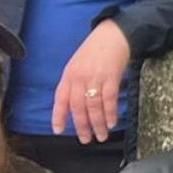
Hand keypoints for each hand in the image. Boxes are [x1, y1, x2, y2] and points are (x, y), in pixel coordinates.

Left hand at [51, 20, 130, 142]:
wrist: (114, 33)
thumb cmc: (97, 49)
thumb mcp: (79, 64)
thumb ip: (75, 81)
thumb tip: (76, 103)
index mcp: (69, 74)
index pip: (61, 98)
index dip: (58, 116)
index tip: (58, 130)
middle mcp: (79, 77)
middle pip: (78, 107)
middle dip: (82, 126)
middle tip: (86, 139)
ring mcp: (95, 77)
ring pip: (93, 106)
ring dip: (98, 124)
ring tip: (102, 135)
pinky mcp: (110, 76)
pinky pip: (108, 99)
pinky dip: (110, 113)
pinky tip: (112, 122)